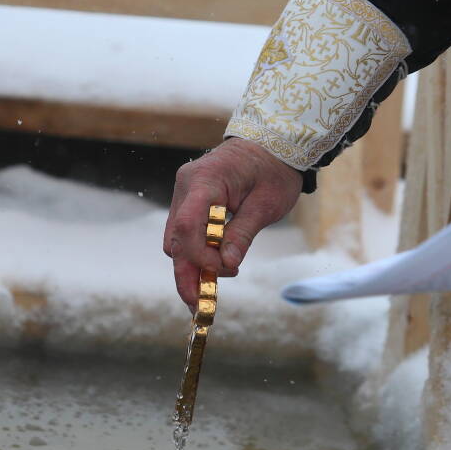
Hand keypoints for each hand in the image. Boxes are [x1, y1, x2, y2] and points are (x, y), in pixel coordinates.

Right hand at [164, 137, 301, 307]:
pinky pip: (184, 232)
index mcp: (206, 180)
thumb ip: (242, 234)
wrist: (272, 143)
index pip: (188, 226)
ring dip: (191, 265)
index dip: (199, 257)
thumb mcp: (266, 205)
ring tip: (210, 288)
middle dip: (186, 273)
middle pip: (176, 237)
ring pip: (176, 238)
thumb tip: (227, 266)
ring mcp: (184, 191)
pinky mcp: (188, 199)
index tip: (222, 273)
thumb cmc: (274, 170)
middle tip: (199, 305)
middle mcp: (187, 184)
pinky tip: (211, 268)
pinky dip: (195, 252)